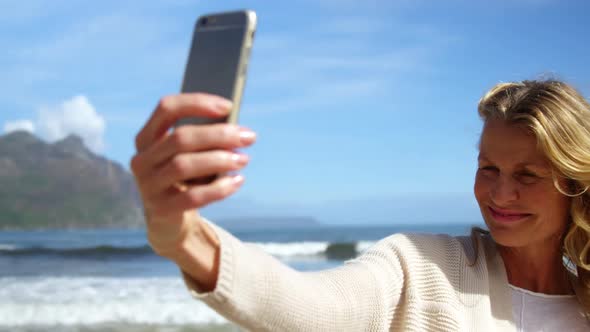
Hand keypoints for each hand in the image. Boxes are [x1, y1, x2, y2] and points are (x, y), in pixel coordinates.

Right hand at [130, 93, 255, 287]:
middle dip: (219, 135)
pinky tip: (238, 182)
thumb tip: (236, 130)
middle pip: (180, 138)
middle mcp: (142, 159)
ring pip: (184, 165)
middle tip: (248, 137)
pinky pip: (192, 197)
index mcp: (147, 138)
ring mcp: (148, 185)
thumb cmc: (185, 178)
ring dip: (219, 160)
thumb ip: (204, 140)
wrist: (169, 219)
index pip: (167, 109)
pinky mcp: (160, 209)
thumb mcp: (190, 155)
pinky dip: (219, 188)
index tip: (229, 106)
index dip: (197, 103)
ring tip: (243, 159)